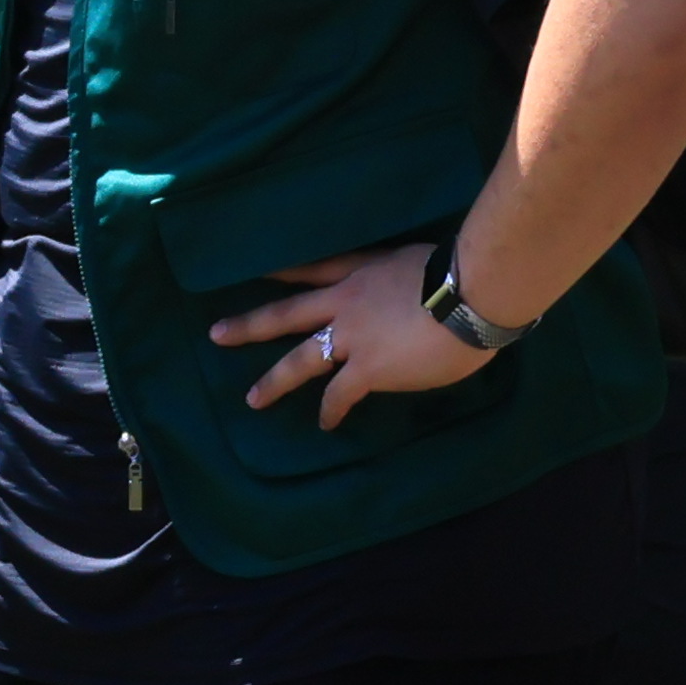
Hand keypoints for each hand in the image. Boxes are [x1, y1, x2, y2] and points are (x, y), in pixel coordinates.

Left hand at [212, 243, 501, 430]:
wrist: (469, 295)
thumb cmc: (460, 275)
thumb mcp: (416, 261)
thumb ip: (399, 279)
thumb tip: (408, 295)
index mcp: (360, 273)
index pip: (313, 269)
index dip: (284, 273)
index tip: (259, 273)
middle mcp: (345, 303)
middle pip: (286, 314)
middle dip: (249, 326)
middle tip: (216, 335)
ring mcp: (351, 337)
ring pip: (300, 361)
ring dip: (274, 381)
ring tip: (254, 400)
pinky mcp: (367, 368)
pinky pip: (340, 394)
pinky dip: (331, 411)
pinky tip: (325, 424)